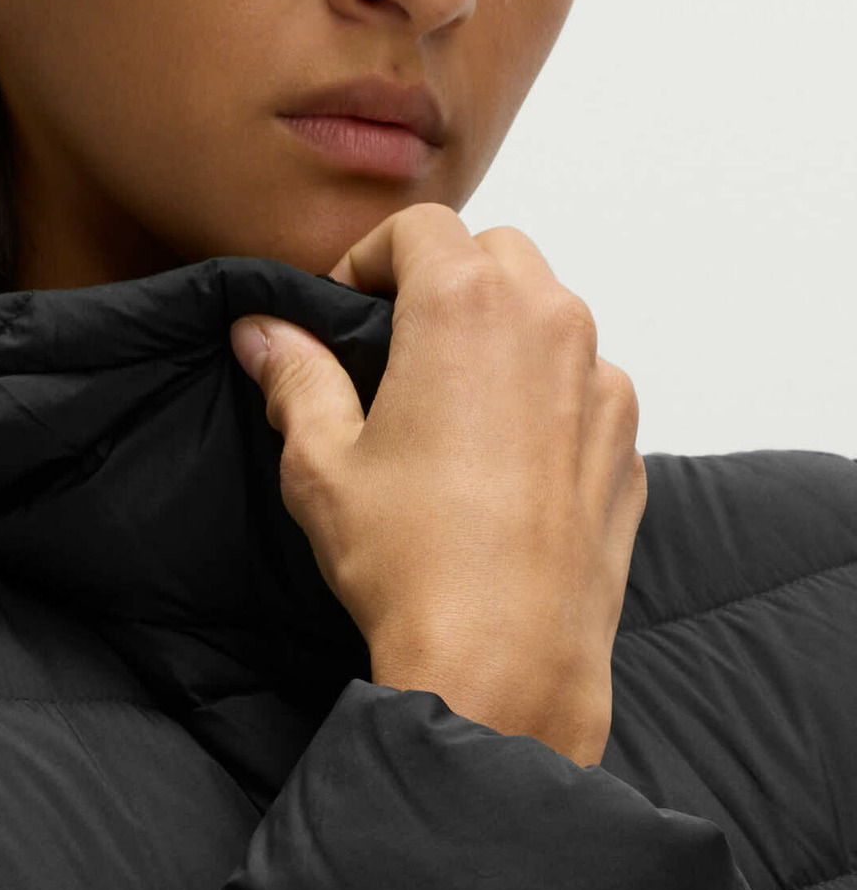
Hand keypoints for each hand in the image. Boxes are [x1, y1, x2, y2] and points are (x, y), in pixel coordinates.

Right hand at [230, 202, 646, 768]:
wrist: (504, 660)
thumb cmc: (413, 565)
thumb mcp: (323, 466)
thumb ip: (296, 379)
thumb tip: (263, 334)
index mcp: (467, 306)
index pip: (420, 229)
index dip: (371, 260)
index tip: (345, 310)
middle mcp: (550, 323)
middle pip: (496, 256)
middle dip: (443, 285)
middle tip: (394, 352)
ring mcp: (601, 384)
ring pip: (549, 320)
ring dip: (499, 340)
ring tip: (449, 417)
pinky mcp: (626, 443)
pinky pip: (583, 391)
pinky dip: (544, 402)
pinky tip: (499, 470)